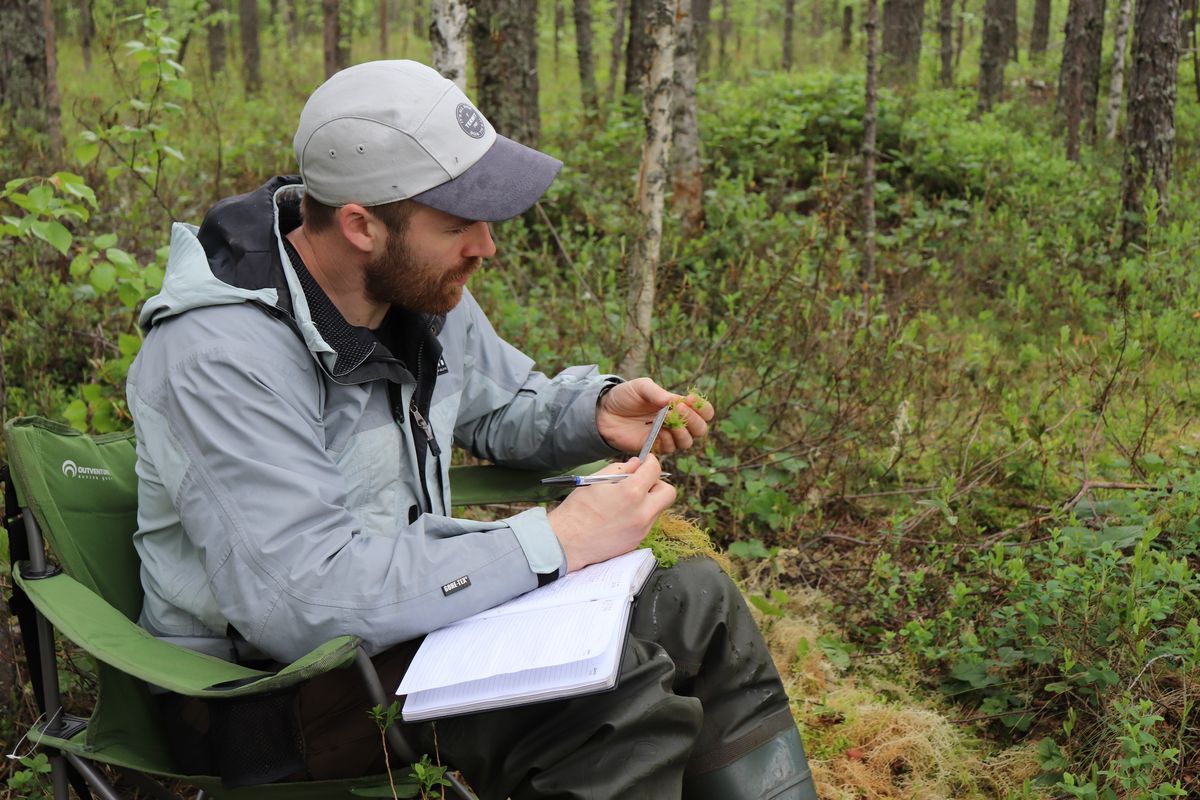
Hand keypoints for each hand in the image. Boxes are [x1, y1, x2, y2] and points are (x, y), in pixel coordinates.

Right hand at [547, 456, 675, 571]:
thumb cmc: (577, 510)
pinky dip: (640, 515)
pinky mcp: (637, 541)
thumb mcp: (595, 481)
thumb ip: (620, 470)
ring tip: (626, 501)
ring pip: (658, 509)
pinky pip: (647, 523)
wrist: (566, 542)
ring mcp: (642, 530)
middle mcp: (642, 512)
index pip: (655, 470)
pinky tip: (620, 516)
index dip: (651, 462)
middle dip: (658, 484)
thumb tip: (636, 464)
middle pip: (669, 492)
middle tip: (642, 483)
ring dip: (649, 500)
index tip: (647, 462)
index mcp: (631, 492)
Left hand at [596, 378, 714, 454]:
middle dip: (694, 420)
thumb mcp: (640, 387)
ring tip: (666, 419)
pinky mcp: (655, 448)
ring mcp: (666, 436)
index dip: (702, 408)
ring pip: (687, 442)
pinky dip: (667, 440)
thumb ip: (656, 392)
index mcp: (678, 406)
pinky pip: (670, 449)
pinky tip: (657, 431)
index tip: (689, 399)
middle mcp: (676, 423)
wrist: (604, 413)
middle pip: (700, 429)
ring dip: (681, 431)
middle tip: (678, 409)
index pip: (704, 411)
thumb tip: (673, 401)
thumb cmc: (624, 397)